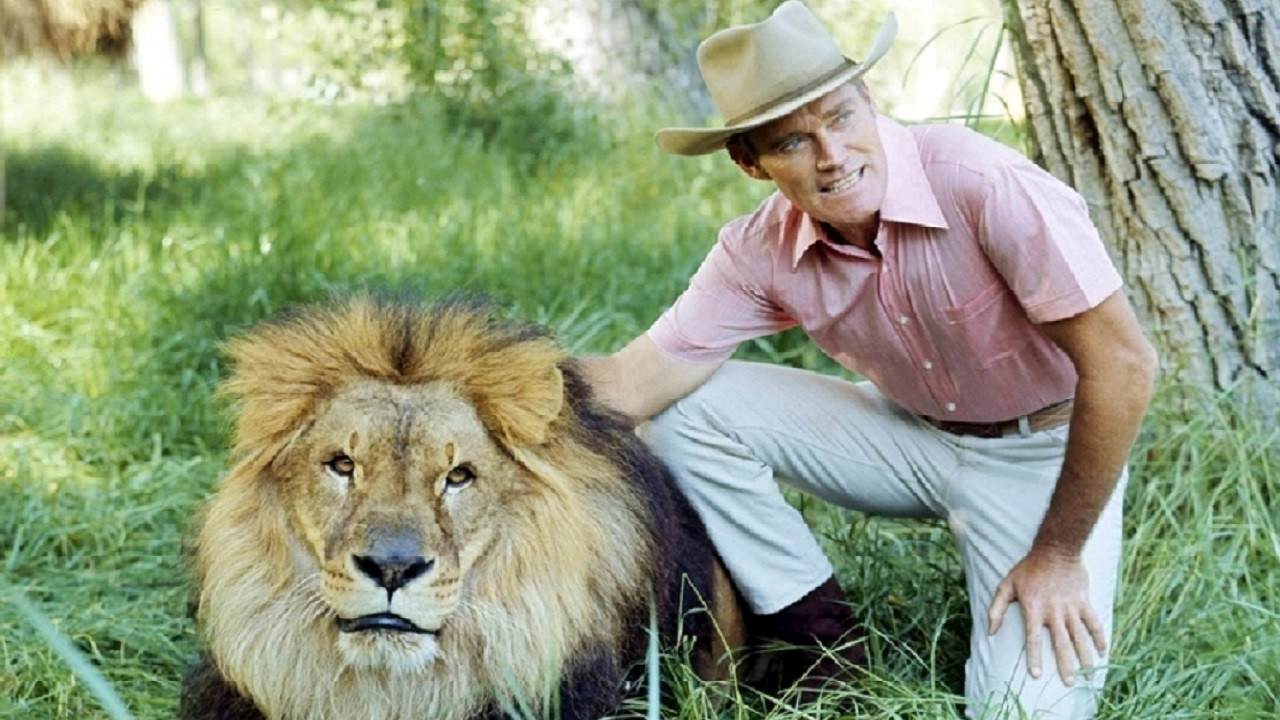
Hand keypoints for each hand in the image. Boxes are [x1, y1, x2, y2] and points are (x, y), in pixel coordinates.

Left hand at [987, 550, 1106, 685]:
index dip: (1035, 657)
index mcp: (1034, 608)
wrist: (1055, 550)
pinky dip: (1100, 637)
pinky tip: (1103, 652)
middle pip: (1061, 643)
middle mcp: (1054, 611)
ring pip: (1080, 636)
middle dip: (1066, 665)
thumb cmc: (1027, 569)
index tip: (1036, 675)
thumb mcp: (1006, 585)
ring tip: (1089, 675)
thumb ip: (996, 609)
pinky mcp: (1084, 601)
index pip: (1034, 638)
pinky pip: (1094, 622)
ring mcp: (1071, 607)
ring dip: (1086, 656)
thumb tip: (990, 632)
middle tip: (1069, 683)